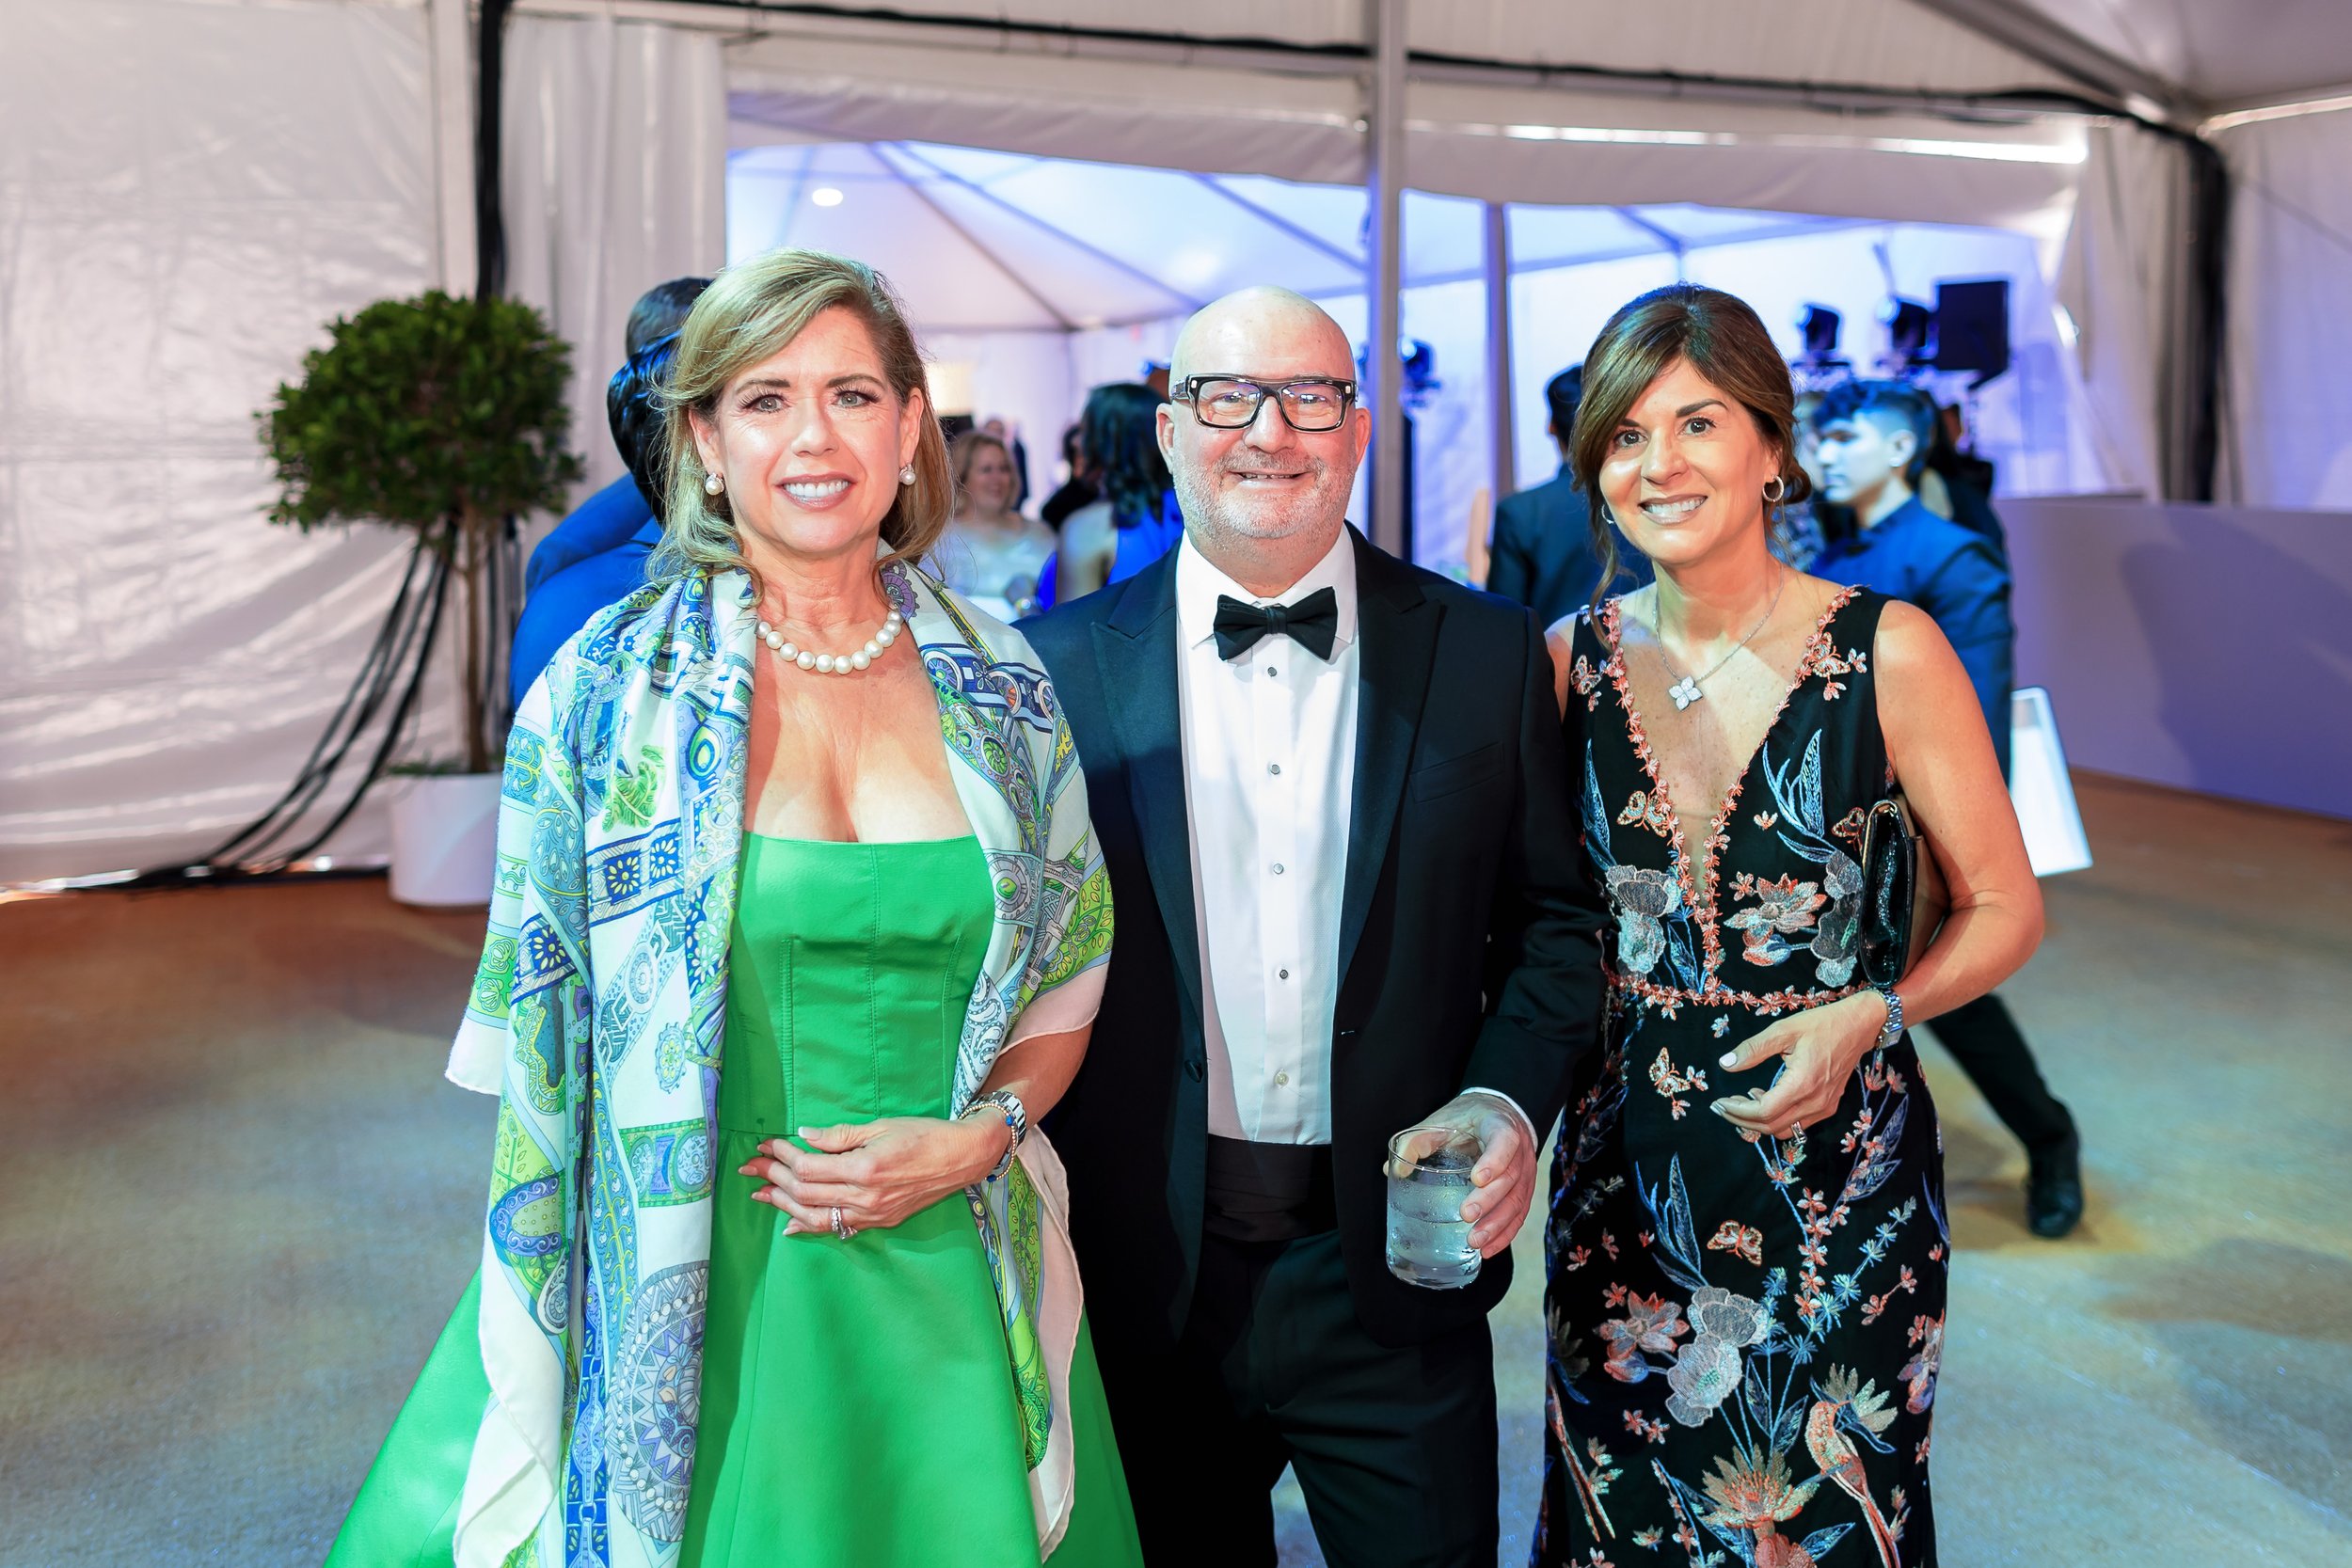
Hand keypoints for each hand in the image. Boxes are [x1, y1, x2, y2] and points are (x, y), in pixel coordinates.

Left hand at [739, 1114, 1010, 1235]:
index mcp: (865, 1168)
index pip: (808, 1166)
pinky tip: (790, 1225)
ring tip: (761, 1193)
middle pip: (805, 1193)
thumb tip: (803, 1136)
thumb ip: (839, 1135)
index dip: (782, 1155)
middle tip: (752, 1166)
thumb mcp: (881, 1126)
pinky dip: (810, 1227)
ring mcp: (872, 1214)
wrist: (961, 1158)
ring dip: (783, 1206)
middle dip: (774, 1178)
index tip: (766, 1144)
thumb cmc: (924, 1135)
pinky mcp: (879, 1222)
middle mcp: (865, 1197)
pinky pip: (837, 1228)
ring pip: (815, 1216)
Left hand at [1398, 1092, 1535, 1258]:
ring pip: (1517, 1200)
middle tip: (1466, 1215)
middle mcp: (1520, 1149)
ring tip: (1475, 1242)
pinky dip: (1505, 1234)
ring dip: (1497, 1225)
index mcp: (1500, 1125)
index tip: (1477, 1179)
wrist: (1499, 1115)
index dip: (1494, 1160)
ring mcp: (1525, 1171)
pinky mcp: (1524, 1190)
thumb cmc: (1468, 1119)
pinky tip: (1488, 1249)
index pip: (1504, 1140)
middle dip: (1489, 1200)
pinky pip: (1519, 1214)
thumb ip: (1417, 1140)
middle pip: (1511, 1177)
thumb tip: (1393, 1169)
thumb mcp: (1441, 1119)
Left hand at [1709, 992, 1889, 1138]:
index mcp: (1803, 1084)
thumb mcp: (1783, 1030)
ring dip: (1759, 1122)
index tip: (1719, 1102)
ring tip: (1741, 1102)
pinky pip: (1798, 1124)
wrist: (1858, 1026)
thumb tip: (1725, 1064)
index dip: (1738, 1111)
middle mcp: (1815, 1102)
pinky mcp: (1828, 1106)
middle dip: (1742, 1120)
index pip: (1764, 1112)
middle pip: (1771, 1127)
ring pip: (1785, 1129)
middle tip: (1722, 1106)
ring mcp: (1824, 1107)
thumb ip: (1753, 1049)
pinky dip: (1777, 1118)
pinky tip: (1765, 1098)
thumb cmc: (1821, 1025)